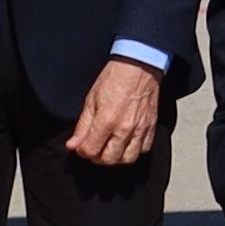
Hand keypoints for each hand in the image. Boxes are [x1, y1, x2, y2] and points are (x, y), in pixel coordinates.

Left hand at [64, 54, 161, 168]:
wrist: (139, 66)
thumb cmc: (114, 78)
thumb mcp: (91, 99)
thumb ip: (83, 126)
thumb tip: (73, 145)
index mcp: (107, 120)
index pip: (91, 150)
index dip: (82, 151)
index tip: (81, 146)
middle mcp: (125, 128)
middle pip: (109, 159)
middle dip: (97, 157)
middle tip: (94, 148)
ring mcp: (140, 128)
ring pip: (128, 158)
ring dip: (116, 158)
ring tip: (110, 149)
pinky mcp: (151, 126)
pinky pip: (144, 149)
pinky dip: (134, 151)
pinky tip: (126, 144)